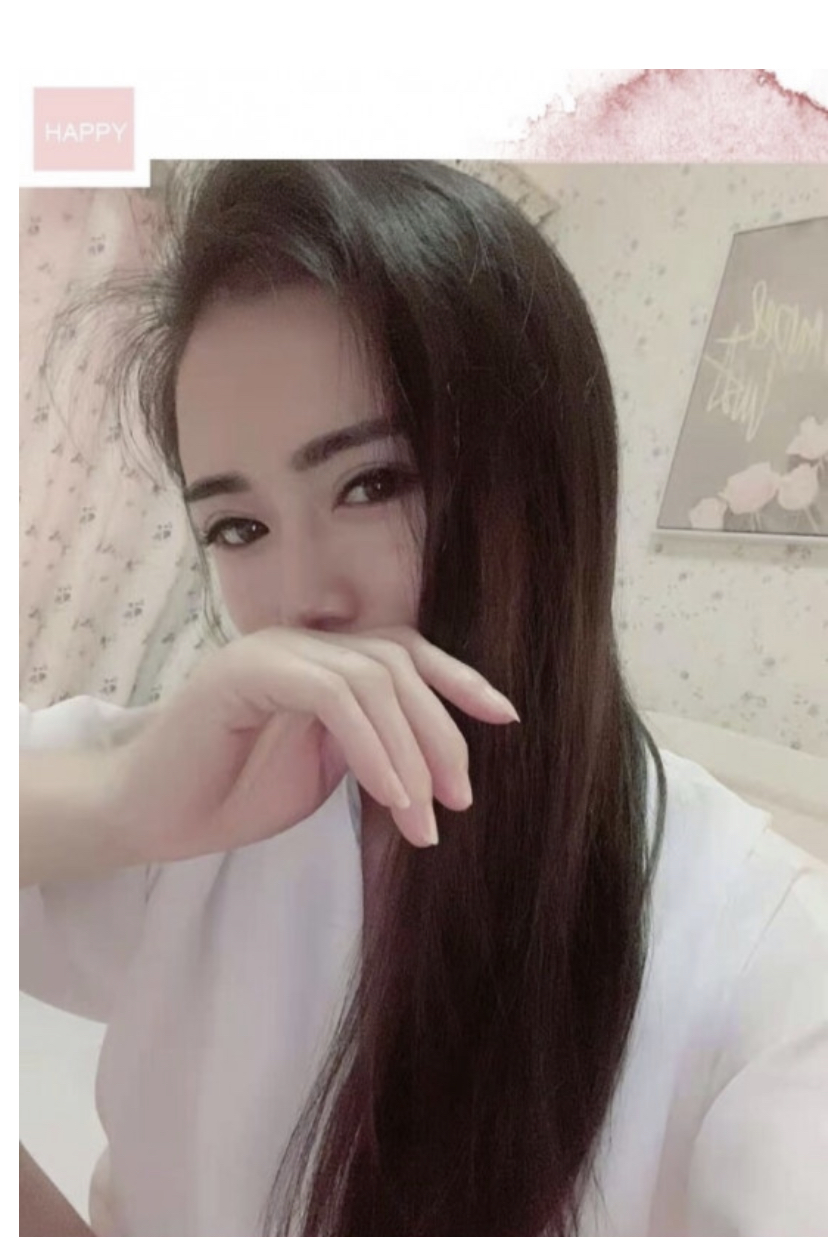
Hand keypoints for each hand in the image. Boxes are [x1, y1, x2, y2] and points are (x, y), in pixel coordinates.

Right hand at [105, 626, 518, 861]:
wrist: (147, 815)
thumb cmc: (230, 796)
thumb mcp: (323, 771)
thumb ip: (371, 747)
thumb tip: (432, 756)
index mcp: (322, 659)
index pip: (404, 652)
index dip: (460, 680)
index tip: (504, 718)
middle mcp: (302, 642)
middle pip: (400, 663)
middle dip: (442, 732)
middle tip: (460, 800)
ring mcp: (273, 650)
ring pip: (374, 678)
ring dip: (412, 752)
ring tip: (425, 818)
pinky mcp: (248, 672)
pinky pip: (333, 696)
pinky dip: (374, 747)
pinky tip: (393, 795)